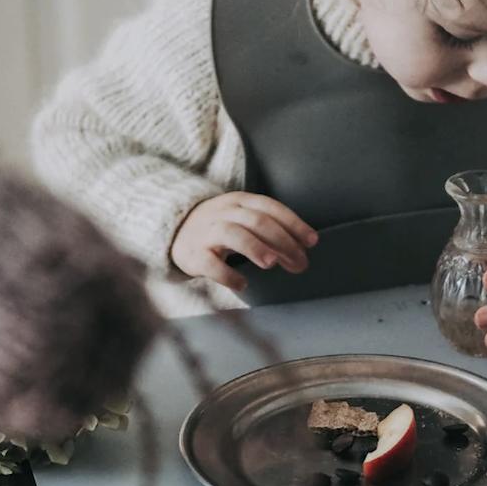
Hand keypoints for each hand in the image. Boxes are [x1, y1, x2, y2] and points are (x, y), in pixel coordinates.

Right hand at [170, 191, 317, 291]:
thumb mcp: (244, 220)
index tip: (312, 242)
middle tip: (300, 262)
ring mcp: (206, 231)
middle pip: (256, 221)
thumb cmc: (221, 228)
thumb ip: (272, 233)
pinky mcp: (193, 254)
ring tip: (272, 264)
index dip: (293, 223)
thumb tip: (302, 253)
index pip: (270, 207)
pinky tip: (242, 284)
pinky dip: (227, 274)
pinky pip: (209, 263)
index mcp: (240, 201)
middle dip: (282, 241)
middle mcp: (224, 212)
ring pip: (233, 234)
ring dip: (255, 248)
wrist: (175, 231)